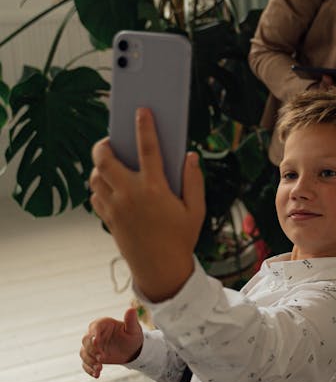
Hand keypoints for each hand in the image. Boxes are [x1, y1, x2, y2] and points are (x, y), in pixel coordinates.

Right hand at [80, 308, 142, 377]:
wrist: (132, 350)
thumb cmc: (132, 336)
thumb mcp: (134, 329)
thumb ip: (131, 320)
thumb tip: (131, 309)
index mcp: (104, 324)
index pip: (94, 327)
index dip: (94, 334)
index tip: (97, 343)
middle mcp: (95, 334)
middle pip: (85, 340)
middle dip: (91, 350)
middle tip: (102, 358)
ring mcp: (92, 346)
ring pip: (83, 352)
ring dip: (89, 361)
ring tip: (99, 369)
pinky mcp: (92, 357)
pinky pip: (85, 363)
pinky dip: (89, 369)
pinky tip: (96, 375)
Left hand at [89, 107, 204, 300]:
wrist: (160, 269)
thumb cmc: (181, 239)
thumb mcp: (195, 210)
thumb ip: (193, 181)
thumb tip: (190, 156)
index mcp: (155, 189)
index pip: (147, 149)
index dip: (144, 127)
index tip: (141, 111)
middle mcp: (130, 195)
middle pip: (104, 160)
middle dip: (103, 145)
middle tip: (110, 140)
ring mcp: (115, 208)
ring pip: (95, 177)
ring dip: (100, 167)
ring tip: (111, 163)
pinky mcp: (108, 219)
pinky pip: (95, 196)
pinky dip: (100, 187)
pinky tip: (112, 187)